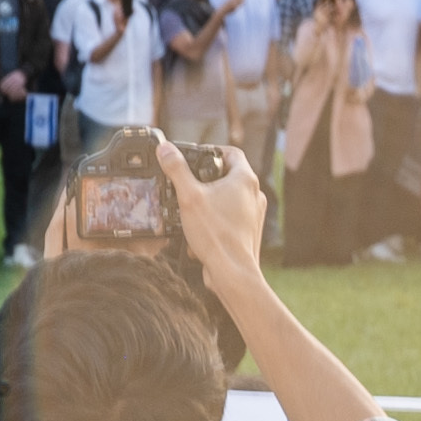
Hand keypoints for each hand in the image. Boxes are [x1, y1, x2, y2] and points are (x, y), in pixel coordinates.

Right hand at [160, 132, 275, 291]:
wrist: (232, 271)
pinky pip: (231, 218)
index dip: (212, 151)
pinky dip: (216, 221)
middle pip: (229, 175)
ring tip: (192, 213)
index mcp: (245, 179)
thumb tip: (165, 149)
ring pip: (230, 198)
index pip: (231, 152)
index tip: (196, 157)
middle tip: (189, 186)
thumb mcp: (188, 197)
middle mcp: (254, 193)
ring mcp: (254, 213)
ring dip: (211, 202)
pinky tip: (200, 233)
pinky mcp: (249, 230)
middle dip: (207, 180)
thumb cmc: (215, 234)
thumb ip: (176, 170)